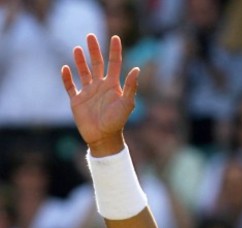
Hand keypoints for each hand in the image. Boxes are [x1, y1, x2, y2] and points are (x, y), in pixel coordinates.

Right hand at [61, 34, 139, 155]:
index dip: (115, 51)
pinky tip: (65, 68)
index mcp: (113, 85)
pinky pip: (70, 87)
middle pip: (97, 64)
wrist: (103, 137)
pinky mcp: (77, 101)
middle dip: (94, 50)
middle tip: (90, 36)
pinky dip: (67, 78)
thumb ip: (130, 86)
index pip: (114, 63)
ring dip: (80, 61)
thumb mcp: (127, 103)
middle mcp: (100, 86)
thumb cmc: (117, 121)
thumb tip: (137, 69)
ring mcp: (88, 93)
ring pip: (83, 72)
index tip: (115, 37)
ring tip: (77, 48)